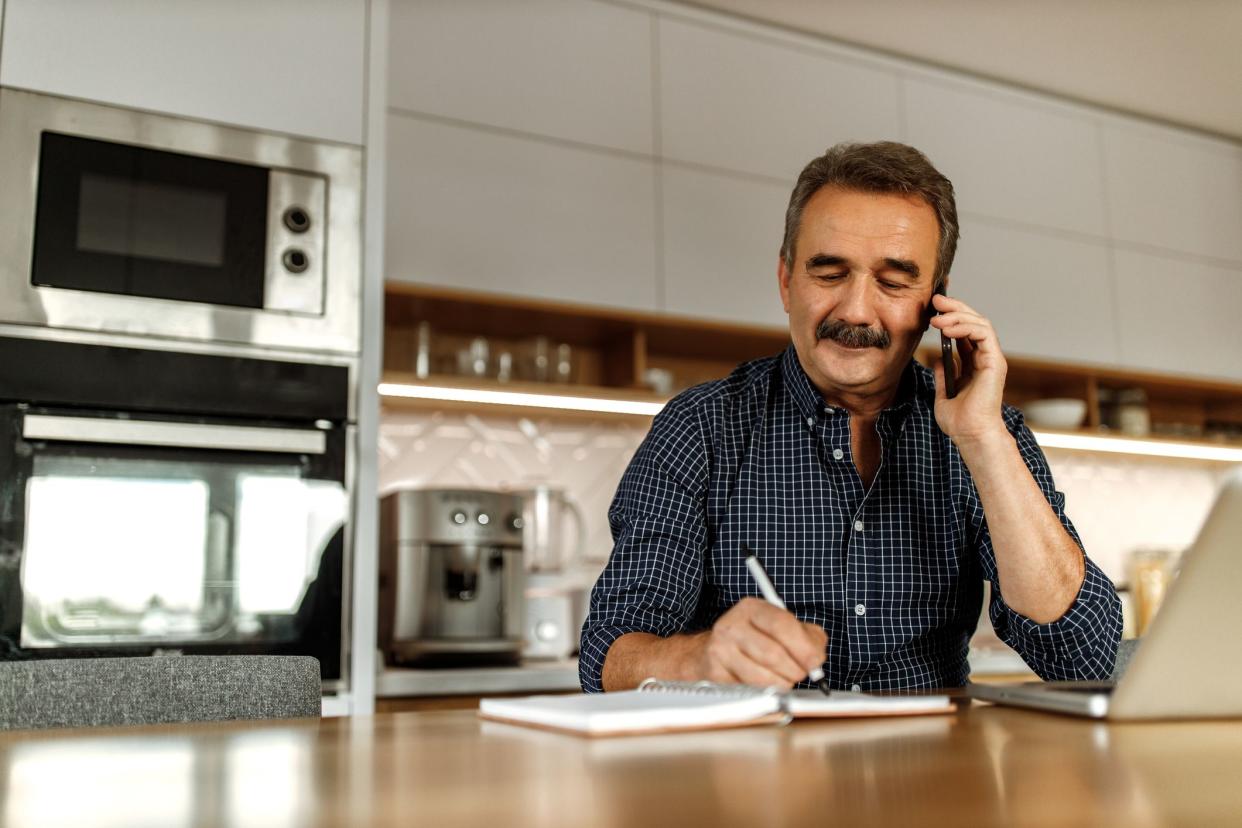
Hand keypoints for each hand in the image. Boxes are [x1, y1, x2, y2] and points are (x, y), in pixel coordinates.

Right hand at [694, 597, 827, 688]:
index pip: (781, 625)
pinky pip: (748, 691)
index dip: (803, 647)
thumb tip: (816, 660)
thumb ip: (809, 638)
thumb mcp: (785, 629)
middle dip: (794, 670)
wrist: (718, 651)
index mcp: (752, 608)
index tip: (815, 663)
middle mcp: (732, 625)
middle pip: (773, 654)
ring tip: (783, 680)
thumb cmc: (758, 640)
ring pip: (761, 678)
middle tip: (800, 674)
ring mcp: (720, 650)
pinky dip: (764, 694)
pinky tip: (765, 686)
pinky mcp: (715, 673)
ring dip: (781, 684)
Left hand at [928, 293, 1008, 444]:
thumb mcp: (944, 393)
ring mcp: (991, 358)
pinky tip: (948, 330)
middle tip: (935, 300)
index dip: (951, 317)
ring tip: (936, 318)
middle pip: (973, 322)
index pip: (965, 331)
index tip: (932, 309)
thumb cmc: (959, 421)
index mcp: (974, 363)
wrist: (970, 435)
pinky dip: (966, 327)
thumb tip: (937, 358)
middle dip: (955, 308)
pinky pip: (984, 334)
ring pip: (980, 323)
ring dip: (957, 316)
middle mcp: (985, 358)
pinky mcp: (995, 362)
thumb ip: (943, 374)